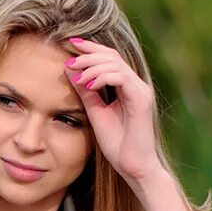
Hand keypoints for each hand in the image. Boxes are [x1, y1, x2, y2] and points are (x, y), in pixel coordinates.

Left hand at [64, 37, 162, 183]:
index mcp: (126, 87)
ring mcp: (140, 90)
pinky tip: (87, 84)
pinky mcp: (141, 99)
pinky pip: (121, 78)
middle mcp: (136, 85)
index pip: (109, 59)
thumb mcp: (95, 113)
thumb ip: (86, 92)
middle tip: (70, 55)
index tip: (71, 44)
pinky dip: (102, 77)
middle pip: (113, 56)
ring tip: (75, 72)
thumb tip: (70, 71)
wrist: (133, 166)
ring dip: (92, 65)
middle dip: (89, 52)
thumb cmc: (117, 144)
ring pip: (116, 64)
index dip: (91, 49)